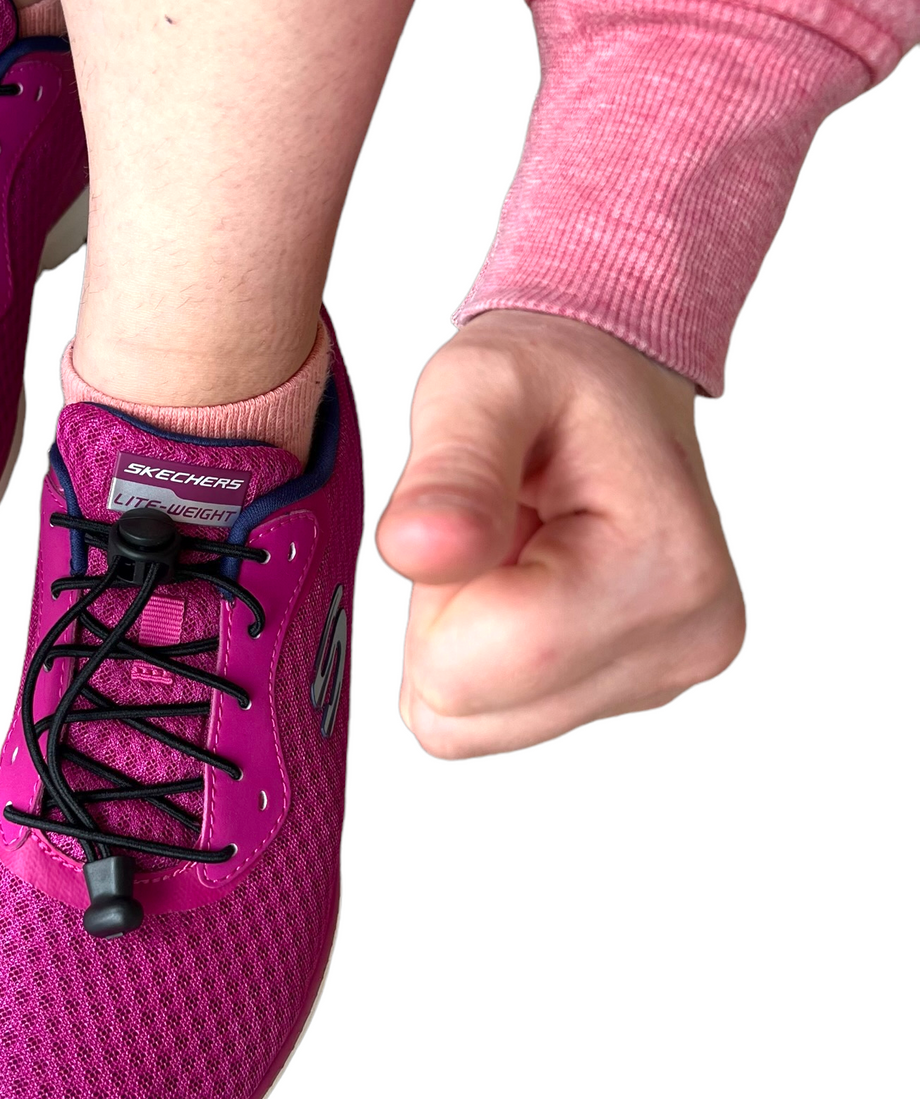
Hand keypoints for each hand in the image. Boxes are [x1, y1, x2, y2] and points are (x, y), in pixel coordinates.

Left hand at [377, 310, 743, 758]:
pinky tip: (531, 582)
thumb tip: (415, 551)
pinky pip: (500, 717)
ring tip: (516, 548)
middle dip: (446, 623)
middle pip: (463, 712)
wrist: (615, 374)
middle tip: (492, 531)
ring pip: (476, 725)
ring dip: (467, 639)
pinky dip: (490, 655)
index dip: (433, 597)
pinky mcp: (634, 692)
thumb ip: (446, 472)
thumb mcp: (475, 386)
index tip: (478, 519)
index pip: (460, 672)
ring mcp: (664, 678)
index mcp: (659, 572)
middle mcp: (683, 642)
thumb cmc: (550, 373)